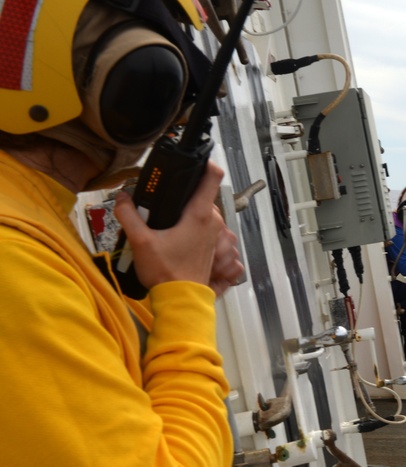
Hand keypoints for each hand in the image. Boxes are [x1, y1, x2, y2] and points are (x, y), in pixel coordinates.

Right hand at [114, 162, 242, 295]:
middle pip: (202, 194)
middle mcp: (214, 222)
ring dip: (187, 212)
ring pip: (204, 210)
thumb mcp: (141, 241)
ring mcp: (216, 235)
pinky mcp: (213, 246)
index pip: (212, 176)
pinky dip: (192, 225)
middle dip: (184, 194)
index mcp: (201, 215)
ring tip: (166, 223)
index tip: (194, 158)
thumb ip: (128, 215)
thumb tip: (122, 198)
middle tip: (162, 203)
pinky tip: (175, 234)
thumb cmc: (167, 273)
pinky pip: (206, 226)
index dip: (205, 162)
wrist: (181, 299)